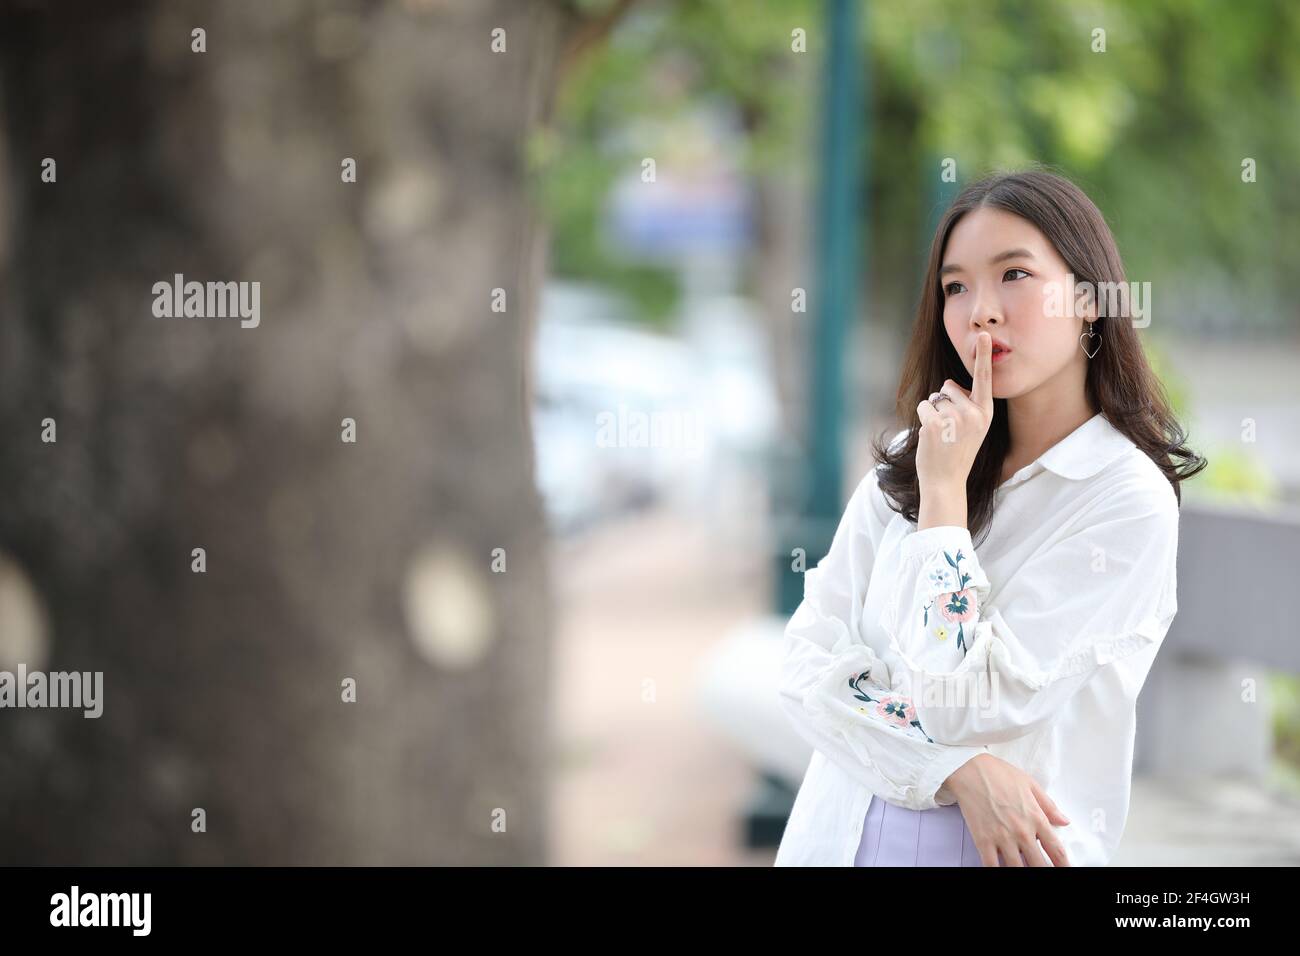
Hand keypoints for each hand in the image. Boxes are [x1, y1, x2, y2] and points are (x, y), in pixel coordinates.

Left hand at [915, 331, 994, 492]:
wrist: (946, 481)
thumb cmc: (956, 452)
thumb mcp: (972, 428)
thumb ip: (966, 405)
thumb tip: (948, 384)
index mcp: (986, 413)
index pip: (984, 379)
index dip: (984, 355)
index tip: (985, 334)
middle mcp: (974, 413)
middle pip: (949, 387)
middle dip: (944, 402)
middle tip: (949, 429)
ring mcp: (955, 418)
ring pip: (934, 397)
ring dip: (932, 412)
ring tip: (942, 435)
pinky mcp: (936, 423)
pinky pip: (923, 406)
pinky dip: (923, 418)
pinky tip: (931, 436)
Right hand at [943, 753, 1071, 866]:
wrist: (969, 769)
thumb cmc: (998, 773)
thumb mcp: (1030, 784)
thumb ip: (1049, 805)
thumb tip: (1064, 821)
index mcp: (1036, 818)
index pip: (1056, 850)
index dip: (1063, 865)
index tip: (1064, 869)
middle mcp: (1022, 831)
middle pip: (1039, 864)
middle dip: (1044, 871)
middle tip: (1044, 871)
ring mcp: (1002, 838)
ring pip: (1017, 868)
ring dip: (1022, 872)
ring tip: (1023, 870)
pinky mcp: (983, 840)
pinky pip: (991, 866)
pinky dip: (997, 871)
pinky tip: (1001, 870)